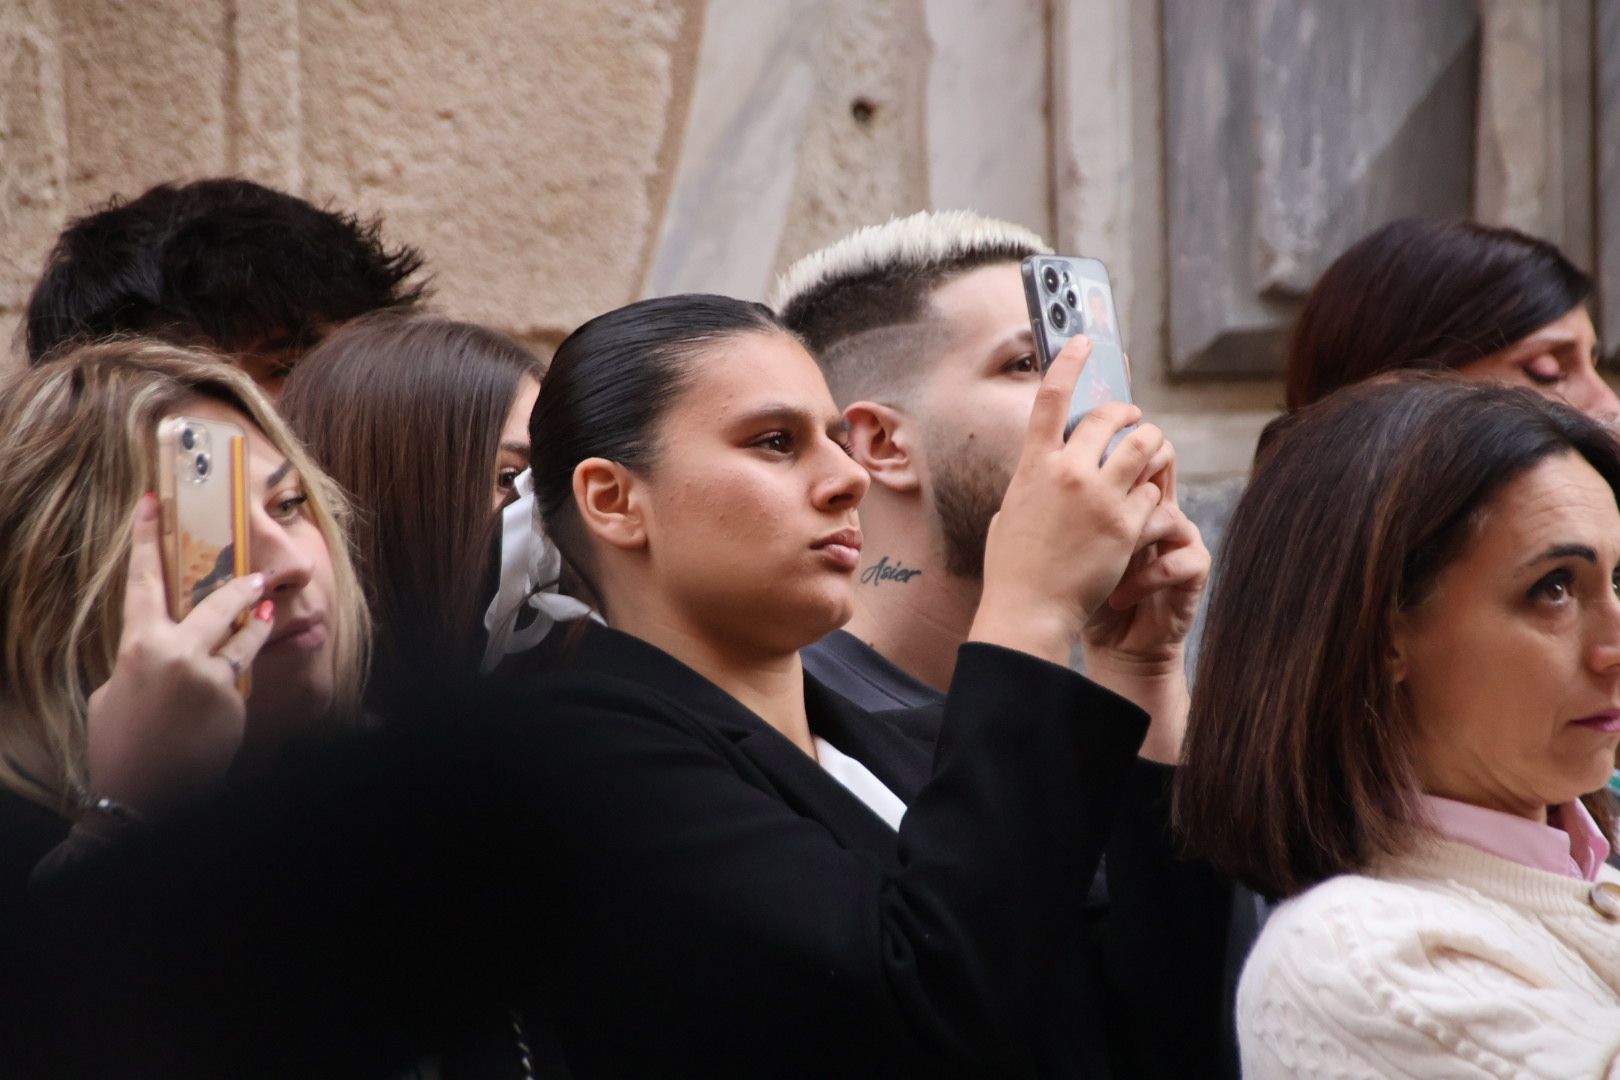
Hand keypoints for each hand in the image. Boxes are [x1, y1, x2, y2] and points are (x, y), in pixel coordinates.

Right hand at [85, 495, 274, 815]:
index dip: (148, 538)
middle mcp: (172, 652)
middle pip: (214, 603)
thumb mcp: (116, 694)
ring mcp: (204, 672)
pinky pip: (246, 668)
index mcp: (136, 646)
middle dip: (239, 585)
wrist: (143, 796)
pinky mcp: (230, 695)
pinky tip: (264, 657)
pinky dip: (251, 660)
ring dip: (257, 620)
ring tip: (269, 606)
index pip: (144, 581)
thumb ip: (143, 659)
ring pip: (243, 633)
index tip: (154, 501)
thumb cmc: (123, 745)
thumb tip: (161, 644)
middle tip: (260, 573)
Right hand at [970, 335, 1166, 665]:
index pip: (1050, 397)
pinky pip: (1154, 491)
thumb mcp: (1010, 512)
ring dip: (1151, 444)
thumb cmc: (1013, 568)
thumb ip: (1033, 484)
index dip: (1069, 361)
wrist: (1030, 610)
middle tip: (1132, 420)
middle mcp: (1068, 473)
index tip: (1084, 340)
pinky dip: (1153, 493)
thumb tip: (1046, 472)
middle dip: (1127, 413)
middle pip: (1108, 415)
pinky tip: (1145, 506)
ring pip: (1145, 446)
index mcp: (1033, 466)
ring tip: (1150, 454)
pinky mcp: (1127, 524)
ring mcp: (1100, 497)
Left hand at [1080, 452, 1209, 762]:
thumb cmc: (1080, 587)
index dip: (1104, 441)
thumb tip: (1026, 467)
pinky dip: (1144, 579)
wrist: (1112, 642)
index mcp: (1121, 492)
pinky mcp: (1193, 570)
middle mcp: (1153, 506)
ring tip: (1105, 566)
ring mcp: (1177, 535)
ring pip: (1165, 513)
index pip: (1123, 444)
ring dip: (1131, 540)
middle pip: (1158, 458)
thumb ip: (1054, 502)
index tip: (1073, 458)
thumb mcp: (1063, 536)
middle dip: (1130, 474)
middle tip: (1101, 499)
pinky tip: (1117, 597)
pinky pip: (1177, 561)